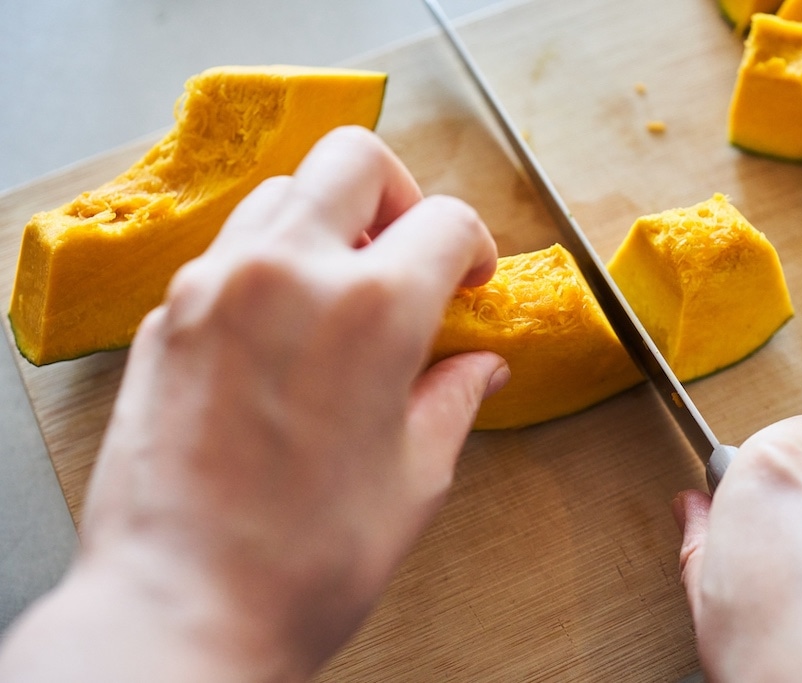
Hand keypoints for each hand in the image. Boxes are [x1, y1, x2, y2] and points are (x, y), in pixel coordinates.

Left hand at [0, 126, 508, 681]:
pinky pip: (227, 251)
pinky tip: (281, 328)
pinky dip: (268, 263)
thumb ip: (454, 399)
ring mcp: (215, 285)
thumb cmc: (306, 559)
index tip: (471, 279)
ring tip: (341, 289)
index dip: (474, 248)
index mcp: (373, 309)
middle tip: (406, 251)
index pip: (446, 221)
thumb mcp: (415, 478)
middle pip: (355, 160)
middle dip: (398, 193)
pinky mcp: (167, 315)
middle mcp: (289, 271)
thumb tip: (482, 368)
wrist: (183, 608)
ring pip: (283, 194)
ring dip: (326, 222)